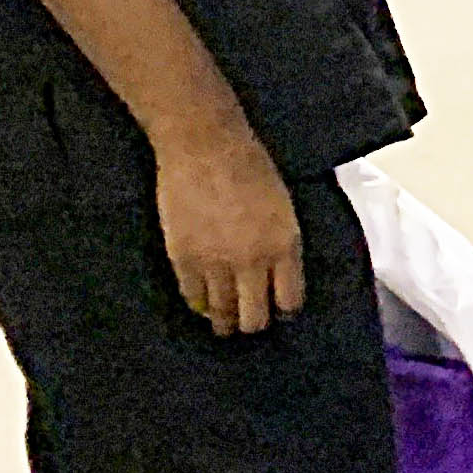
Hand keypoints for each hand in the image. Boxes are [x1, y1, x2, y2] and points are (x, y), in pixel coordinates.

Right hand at [155, 124, 301, 334]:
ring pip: (221, 314)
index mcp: (284, 246)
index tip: (280, 310)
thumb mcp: (283, 208)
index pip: (289, 300)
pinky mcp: (183, 260)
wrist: (206, 148)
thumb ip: (281, 244)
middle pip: (254, 318)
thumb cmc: (252, 167)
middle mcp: (252, 262)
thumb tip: (275, 275)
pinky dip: (199, 304)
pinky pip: (192, 298)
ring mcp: (215, 264)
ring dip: (224, 321)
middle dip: (254, 324)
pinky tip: (203, 304)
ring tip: (224, 323)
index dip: (285, 310)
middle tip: (249, 322)